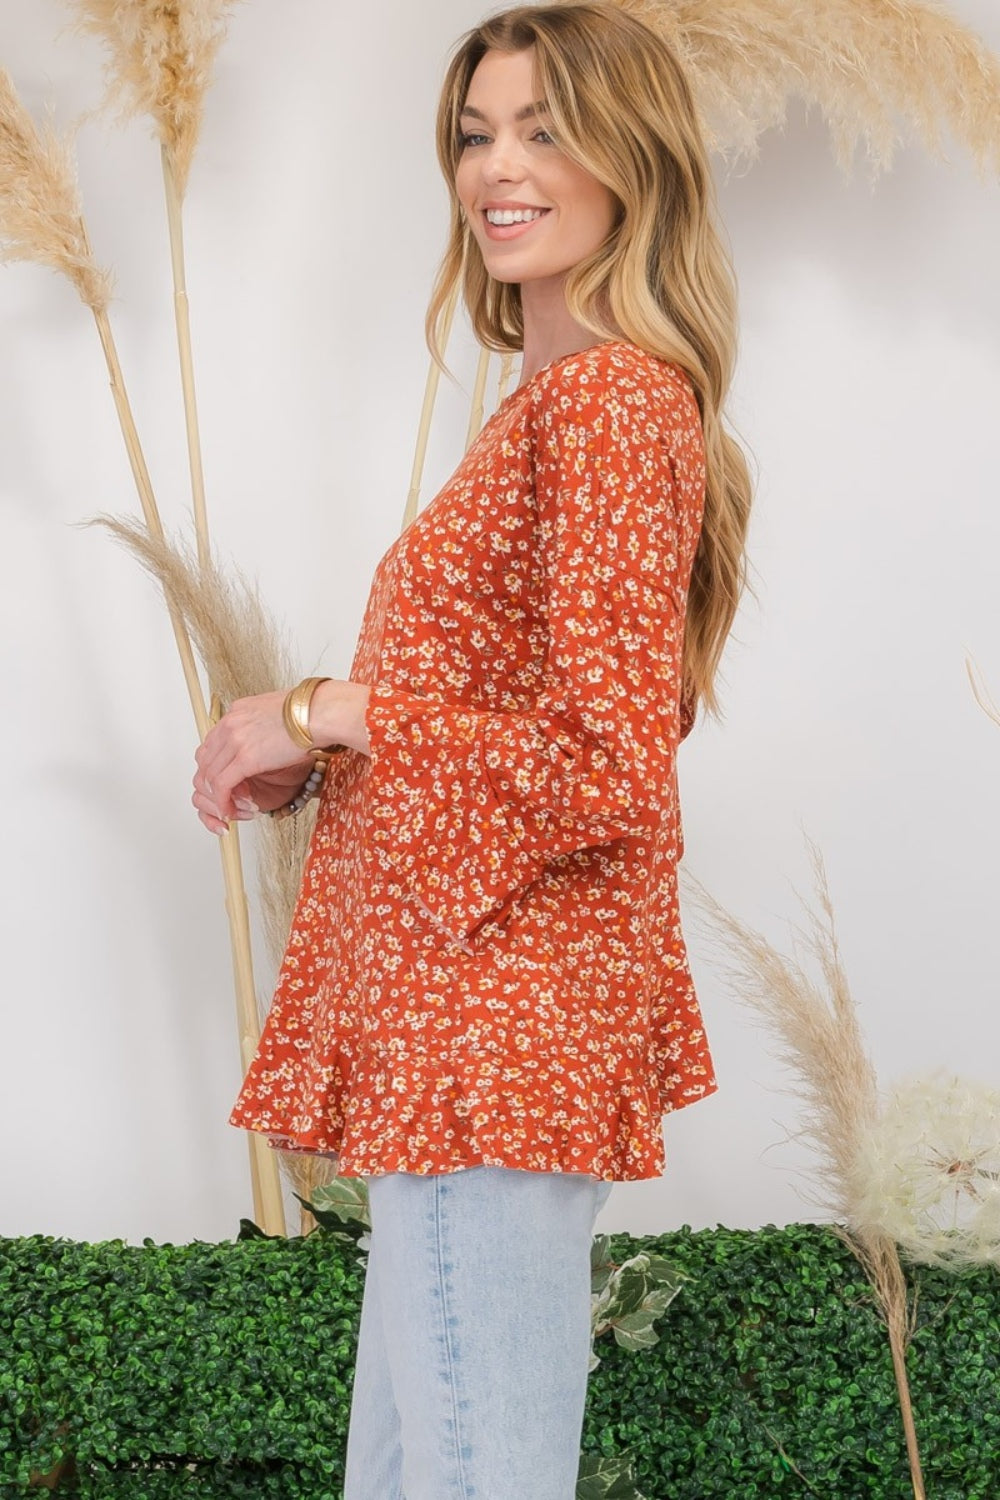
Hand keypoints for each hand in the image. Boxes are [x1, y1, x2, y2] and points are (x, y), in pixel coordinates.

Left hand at [193, 690, 316, 833]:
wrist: (321, 713)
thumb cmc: (310, 713)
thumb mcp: (276, 713)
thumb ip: (262, 725)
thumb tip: (265, 738)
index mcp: (237, 712)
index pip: (210, 744)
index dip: (214, 767)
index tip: (224, 781)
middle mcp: (231, 724)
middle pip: (205, 761)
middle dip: (213, 785)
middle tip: (226, 799)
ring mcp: (236, 740)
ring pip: (210, 776)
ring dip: (218, 797)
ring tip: (231, 809)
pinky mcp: (246, 758)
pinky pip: (223, 785)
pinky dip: (223, 802)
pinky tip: (230, 811)